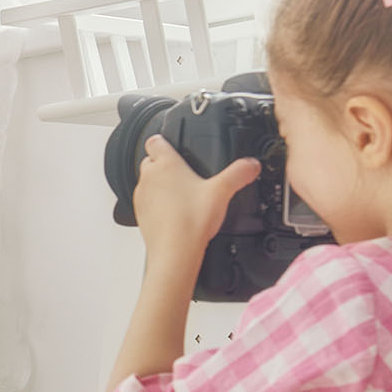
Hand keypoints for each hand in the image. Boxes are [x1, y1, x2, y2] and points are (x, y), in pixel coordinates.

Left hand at [131, 136, 260, 255]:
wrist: (174, 252)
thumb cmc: (191, 221)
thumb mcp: (222, 192)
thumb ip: (238, 174)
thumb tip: (251, 164)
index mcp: (166, 164)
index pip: (155, 140)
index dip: (164, 140)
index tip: (173, 144)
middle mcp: (149, 177)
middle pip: (151, 161)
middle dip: (165, 164)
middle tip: (185, 175)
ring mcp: (142, 196)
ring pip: (148, 182)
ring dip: (160, 185)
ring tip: (182, 196)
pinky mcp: (140, 214)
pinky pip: (147, 203)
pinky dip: (158, 205)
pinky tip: (175, 213)